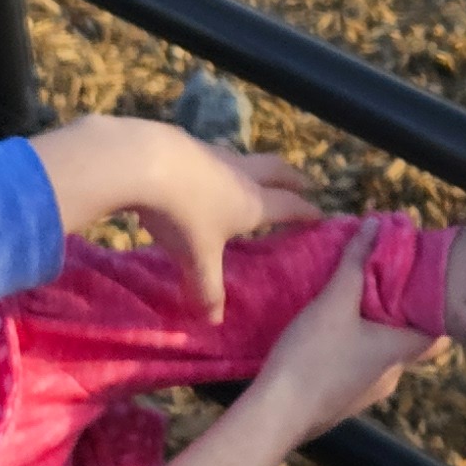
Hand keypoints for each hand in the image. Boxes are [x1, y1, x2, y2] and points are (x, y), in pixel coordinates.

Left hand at [28, 116, 317, 317]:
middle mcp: (241, 174)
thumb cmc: (181, 215)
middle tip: (305, 184)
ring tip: (254, 176)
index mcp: (253, 204)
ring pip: (245, 159)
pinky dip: (218, 163)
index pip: (291, 207)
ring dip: (255, 168)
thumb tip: (214, 322)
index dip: (308, 212)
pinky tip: (202, 169)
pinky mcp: (186, 143)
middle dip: (293, 179)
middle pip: (277, 171)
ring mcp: (214, 154)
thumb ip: (208, 290)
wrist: (143, 162)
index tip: (322, 215)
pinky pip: (212, 154)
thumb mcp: (197, 259)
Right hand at [248, 221, 445, 429]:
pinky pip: (360, 366)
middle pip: (409, 338)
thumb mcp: (333, 302)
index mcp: (400, 351)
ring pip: (382, 352)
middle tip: (384, 277)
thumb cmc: (312, 357)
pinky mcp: (345, 399)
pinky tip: (333, 330)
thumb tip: (377, 225)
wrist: (276, 415)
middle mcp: (393, 374)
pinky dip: (356, 345)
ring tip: (354, 297)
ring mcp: (369, 391)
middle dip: (399, 309)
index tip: (423, 277)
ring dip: (373, 327)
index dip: (435, 302)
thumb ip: (355, 262)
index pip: (439, 328)